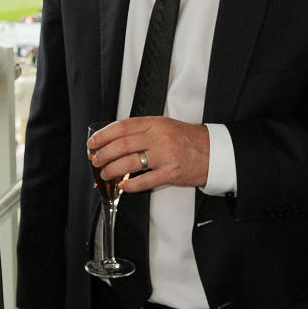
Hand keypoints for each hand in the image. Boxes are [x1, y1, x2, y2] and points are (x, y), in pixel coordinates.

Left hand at [87, 117, 209, 191]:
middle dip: (104, 154)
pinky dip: (130, 184)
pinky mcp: (171, 173)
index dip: (104, 135)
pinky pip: (145, 180)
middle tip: (96, 160)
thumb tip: (114, 139)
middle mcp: (159, 137)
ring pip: (130, 162)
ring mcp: (165, 156)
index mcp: (155, 123)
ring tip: (105, 173)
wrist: (214, 152)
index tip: (93, 142)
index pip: (123, 126)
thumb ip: (142, 130)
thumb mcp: (164, 125)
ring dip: (112, 169)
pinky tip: (123, 185)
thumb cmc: (187, 139)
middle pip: (122, 145)